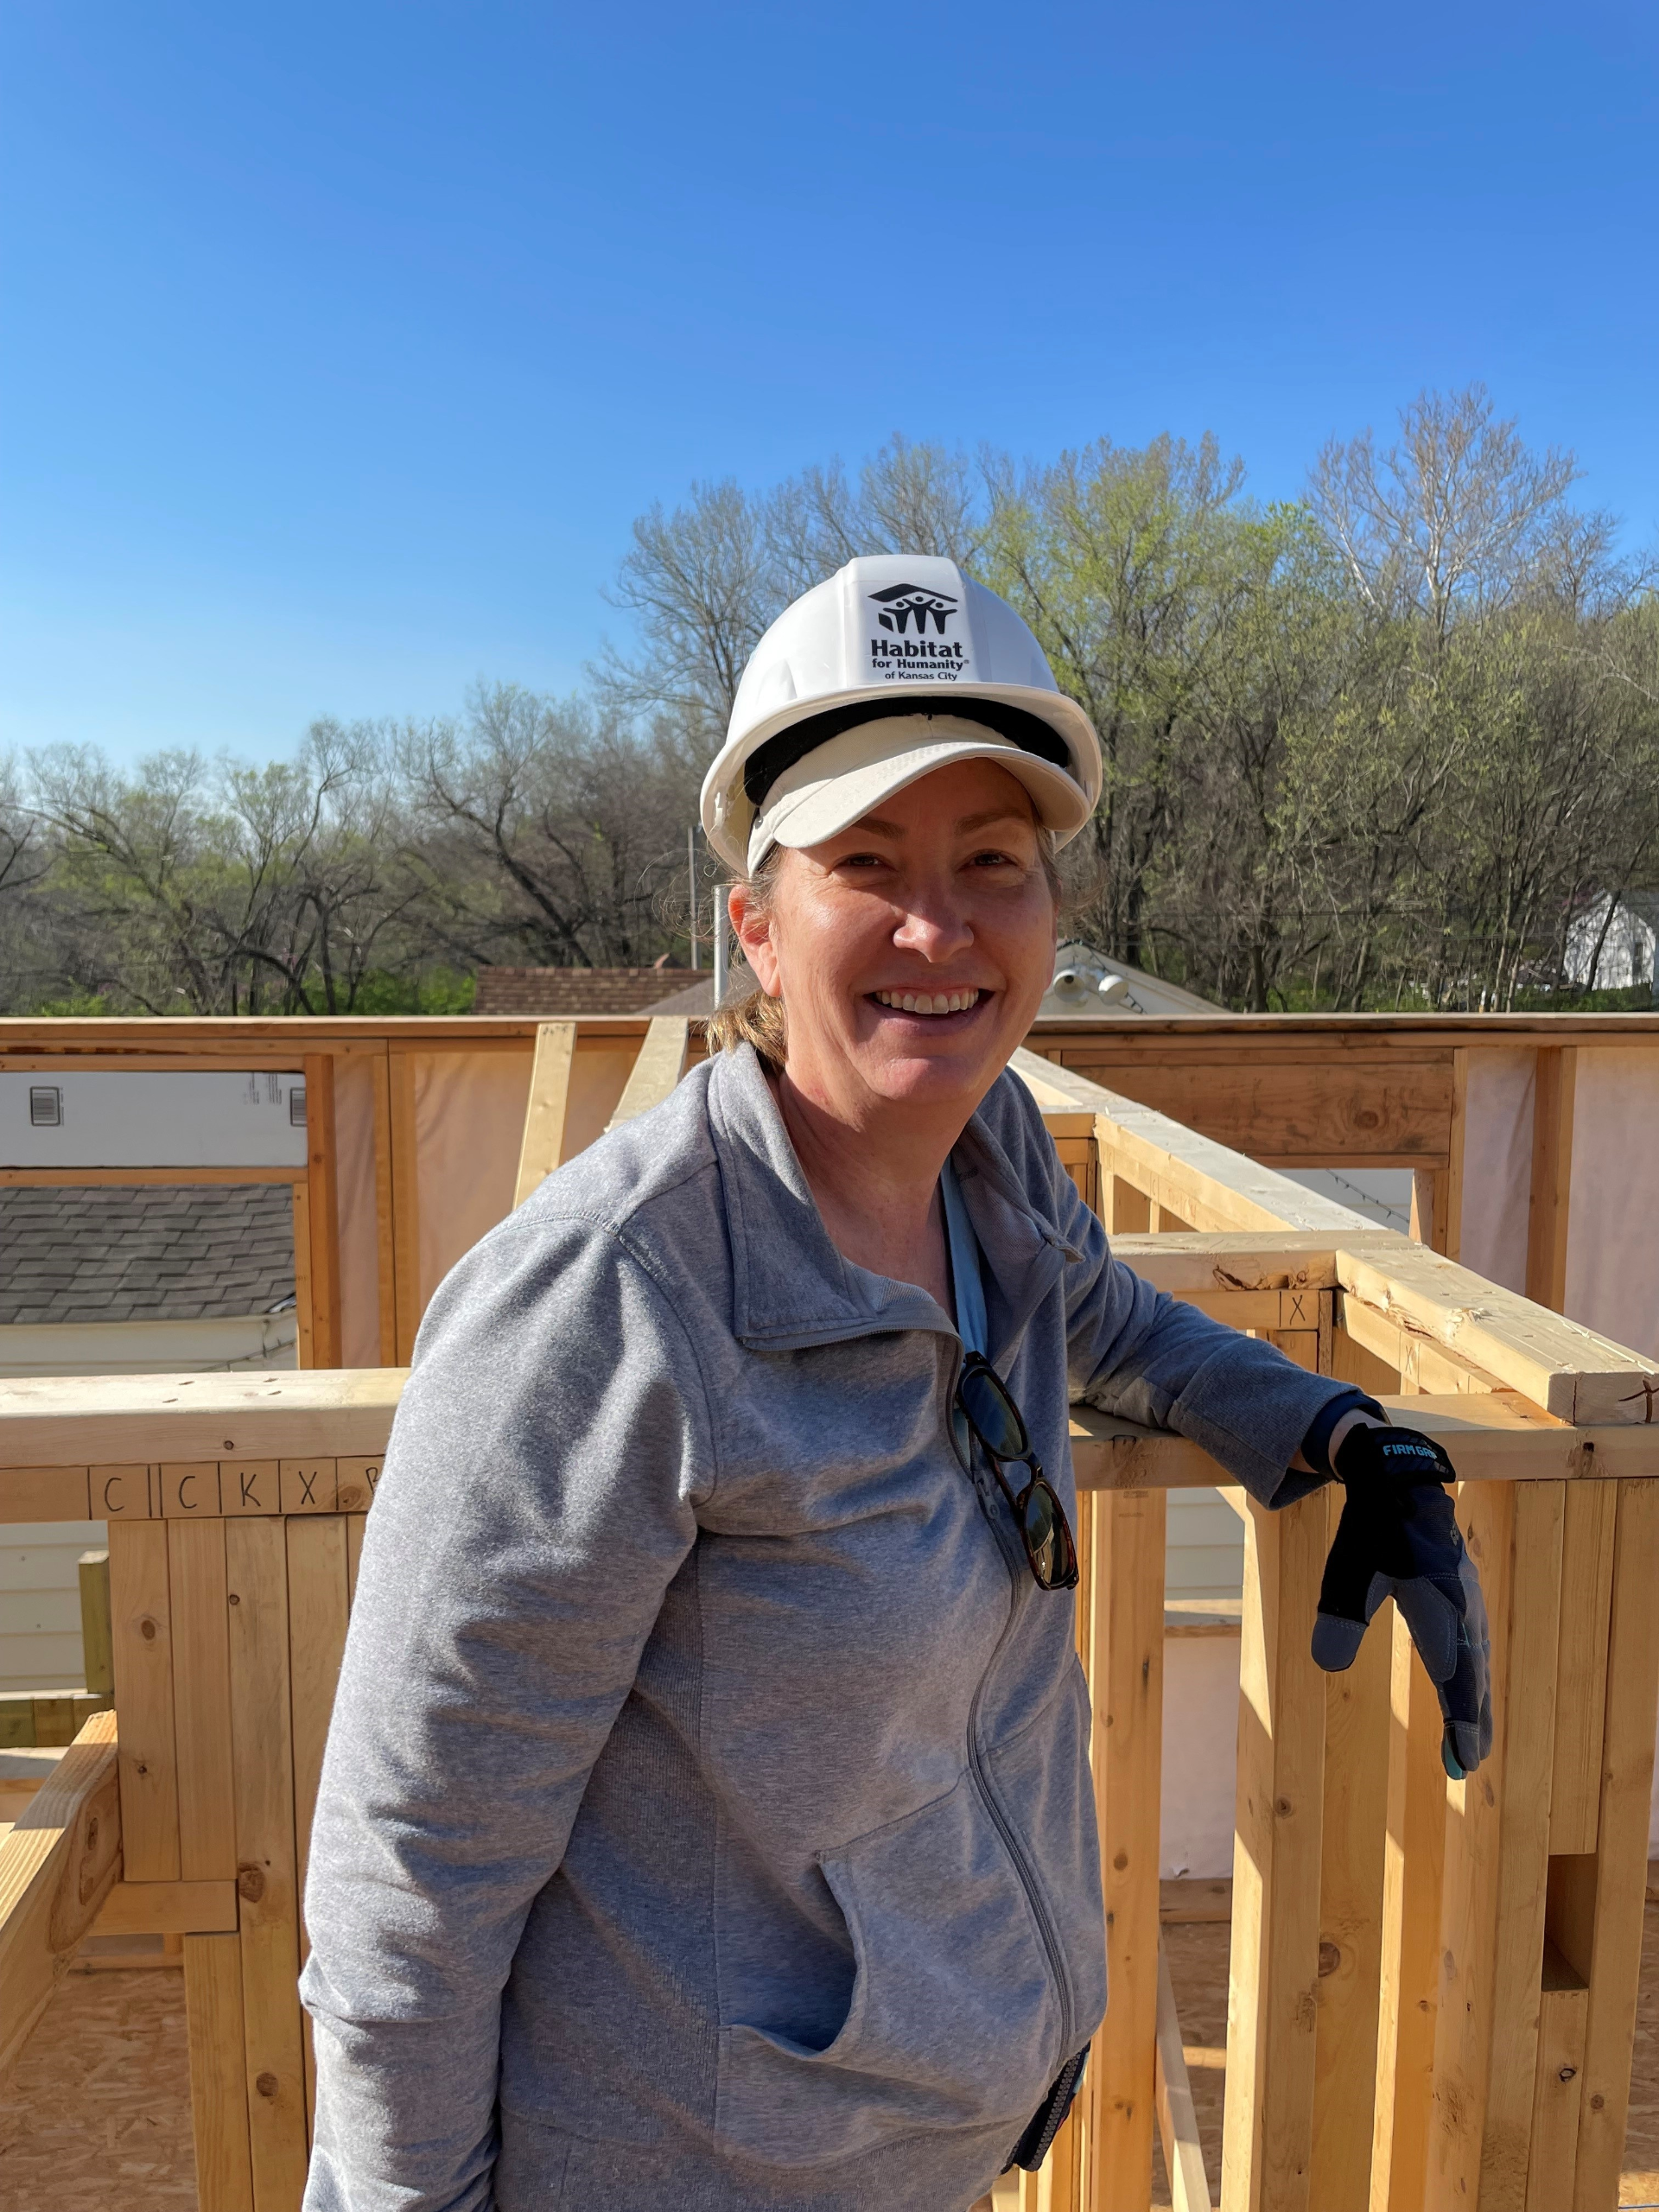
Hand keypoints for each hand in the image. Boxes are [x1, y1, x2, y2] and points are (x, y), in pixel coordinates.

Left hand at [1310, 1423, 1492, 1778]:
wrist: (1399, 1480)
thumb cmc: (1372, 1530)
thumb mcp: (1346, 1573)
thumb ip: (1338, 1618)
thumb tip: (1326, 1666)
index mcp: (1440, 1609)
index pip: (1455, 1678)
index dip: (1461, 1722)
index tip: (1463, 1759)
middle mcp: (1463, 1609)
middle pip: (1473, 1678)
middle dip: (1471, 1723)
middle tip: (1467, 1765)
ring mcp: (1468, 1601)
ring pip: (1477, 1663)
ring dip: (1475, 1702)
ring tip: (1471, 1741)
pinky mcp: (1463, 1595)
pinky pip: (1473, 1646)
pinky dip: (1472, 1676)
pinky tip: (1465, 1690)